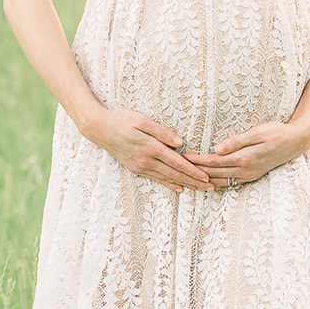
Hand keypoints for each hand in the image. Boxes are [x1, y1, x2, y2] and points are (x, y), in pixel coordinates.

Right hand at [86, 107, 213, 192]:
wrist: (98, 128)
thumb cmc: (120, 119)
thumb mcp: (141, 120)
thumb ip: (161, 131)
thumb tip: (180, 142)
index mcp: (150, 147)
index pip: (177, 162)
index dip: (193, 171)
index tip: (207, 177)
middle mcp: (146, 160)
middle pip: (175, 174)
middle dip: (194, 182)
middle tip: (211, 188)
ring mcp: (140, 166)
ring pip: (167, 178)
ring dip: (185, 185)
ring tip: (200, 190)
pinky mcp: (135, 168)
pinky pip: (155, 179)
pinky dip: (169, 184)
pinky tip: (178, 188)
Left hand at [192, 120, 309, 187]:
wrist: (295, 142)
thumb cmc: (276, 132)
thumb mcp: (257, 132)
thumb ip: (236, 141)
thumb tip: (216, 149)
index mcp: (244, 159)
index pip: (213, 162)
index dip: (197, 161)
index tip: (183, 157)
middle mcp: (245, 171)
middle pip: (214, 174)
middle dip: (196, 172)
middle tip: (179, 168)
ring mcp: (249, 176)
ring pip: (220, 182)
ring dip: (204, 181)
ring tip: (188, 177)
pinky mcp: (251, 177)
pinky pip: (229, 184)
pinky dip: (216, 183)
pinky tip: (207, 181)